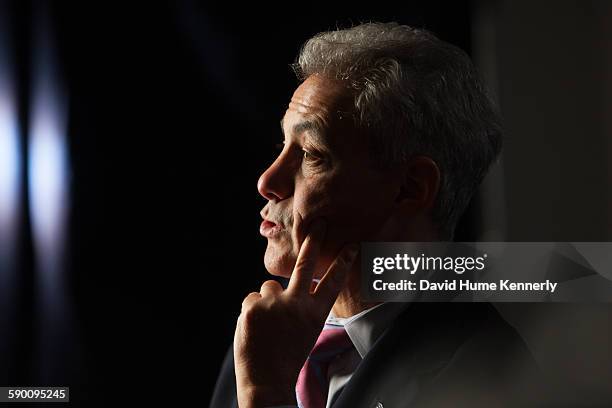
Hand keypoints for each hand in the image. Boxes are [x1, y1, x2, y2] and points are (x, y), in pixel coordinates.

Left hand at [233, 219, 358, 407]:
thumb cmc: (287, 357)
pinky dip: (252, 311)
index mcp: (315, 314)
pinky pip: (252, 298)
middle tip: (319, 223)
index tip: (352, 245)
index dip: (343, 263)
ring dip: (267, 301)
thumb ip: (298, 306)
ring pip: (269, 287)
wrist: (266, 381)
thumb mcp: (305, 332)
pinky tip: (256, 329)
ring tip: (268, 327)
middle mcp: (297, 305)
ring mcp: (274, 304)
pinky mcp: (252, 306)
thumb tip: (280, 286)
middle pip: (304, 265)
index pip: (332, 283)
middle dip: (313, 241)